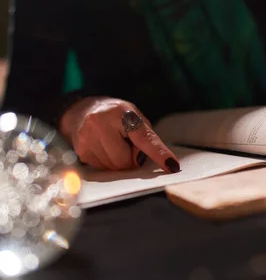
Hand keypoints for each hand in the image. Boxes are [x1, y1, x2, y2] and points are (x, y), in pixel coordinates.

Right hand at [59, 96, 180, 172]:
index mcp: (122, 112)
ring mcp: (87, 136)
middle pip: (125, 161)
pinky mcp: (80, 149)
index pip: (144, 138)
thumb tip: (144, 161)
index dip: (159, 153)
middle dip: (129, 159)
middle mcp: (101, 122)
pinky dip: (106, 162)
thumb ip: (145, 137)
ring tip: (111, 144)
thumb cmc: (114, 116)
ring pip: (113, 167)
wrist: (81, 110)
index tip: (171, 165)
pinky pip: (102, 168)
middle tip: (124, 145)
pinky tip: (101, 148)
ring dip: (117, 162)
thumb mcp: (133, 116)